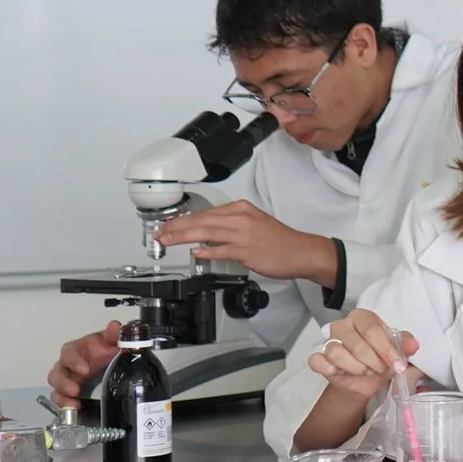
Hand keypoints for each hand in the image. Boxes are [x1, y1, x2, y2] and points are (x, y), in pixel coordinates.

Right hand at [48, 321, 123, 403]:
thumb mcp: (110, 342)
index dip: (74, 361)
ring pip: (56, 388)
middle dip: (63, 382)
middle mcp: (67, 366)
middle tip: (75, 389)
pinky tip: (75, 407)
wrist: (110, 363)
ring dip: (62, 396)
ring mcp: (67, 380)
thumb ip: (113, 335)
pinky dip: (65, 404)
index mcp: (75, 351)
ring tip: (73, 403)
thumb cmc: (104, 350)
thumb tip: (115, 326)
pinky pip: (61, 399)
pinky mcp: (70, 392)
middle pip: (56, 373)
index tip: (85, 369)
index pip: (68, 354)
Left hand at [157, 202, 337, 286]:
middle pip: (201, 220)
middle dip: (177, 226)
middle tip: (160, 233)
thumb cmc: (280, 241)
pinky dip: (207, 250)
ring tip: (168, 241)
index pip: (205, 212)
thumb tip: (207, 235)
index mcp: (241, 209)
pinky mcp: (247, 251)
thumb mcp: (254, 224)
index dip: (183, 219)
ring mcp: (243, 234)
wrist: (302, 252)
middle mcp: (240, 218)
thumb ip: (230, 226)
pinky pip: (221, 250)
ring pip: (206, 232)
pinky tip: (195, 252)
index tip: (168, 225)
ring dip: (183, 236)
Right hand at [306, 309, 418, 406]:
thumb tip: (413, 345)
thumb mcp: (397, 352)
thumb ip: (405, 345)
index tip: (398, 366)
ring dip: (356, 368)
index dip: (387, 350)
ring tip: (365, 372)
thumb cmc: (380, 359)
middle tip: (381, 370)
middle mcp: (342, 325)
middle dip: (374, 362)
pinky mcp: (317, 358)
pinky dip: (331, 369)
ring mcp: (327, 341)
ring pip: (337, 353)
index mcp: (362, 317)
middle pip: (357, 344)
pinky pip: (318, 361)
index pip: (373, 330)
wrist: (364, 381)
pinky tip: (341, 373)